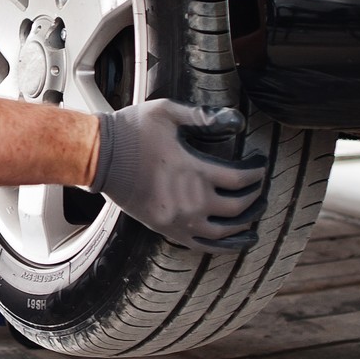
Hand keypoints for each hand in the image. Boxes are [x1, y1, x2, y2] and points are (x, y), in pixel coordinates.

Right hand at [90, 101, 267, 252]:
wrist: (98, 157)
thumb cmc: (131, 130)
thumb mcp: (167, 112)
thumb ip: (204, 116)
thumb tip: (238, 120)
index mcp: (194, 172)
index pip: (241, 179)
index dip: (257, 172)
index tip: (261, 163)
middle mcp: (190, 202)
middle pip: (238, 208)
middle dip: (256, 197)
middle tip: (262, 186)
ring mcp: (178, 220)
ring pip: (225, 233)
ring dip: (246, 224)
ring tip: (256, 214)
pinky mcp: (166, 229)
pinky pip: (203, 246)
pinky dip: (224, 245)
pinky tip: (237, 240)